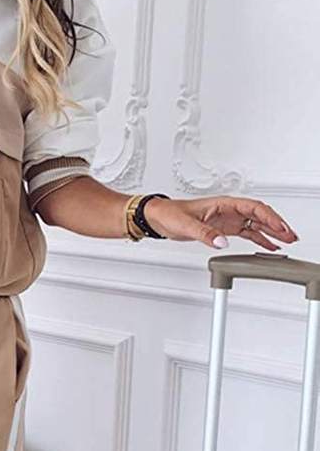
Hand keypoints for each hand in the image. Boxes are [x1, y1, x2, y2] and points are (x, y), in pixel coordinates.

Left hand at [144, 195, 298, 250]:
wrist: (158, 218)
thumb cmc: (170, 214)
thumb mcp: (186, 225)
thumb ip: (205, 234)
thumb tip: (222, 241)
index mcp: (223, 203)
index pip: (253, 208)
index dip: (269, 217)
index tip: (280, 228)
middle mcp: (228, 210)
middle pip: (260, 215)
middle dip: (277, 225)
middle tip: (291, 236)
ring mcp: (227, 219)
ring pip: (256, 224)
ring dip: (272, 232)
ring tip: (287, 241)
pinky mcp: (223, 229)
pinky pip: (247, 233)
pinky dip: (259, 239)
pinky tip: (268, 246)